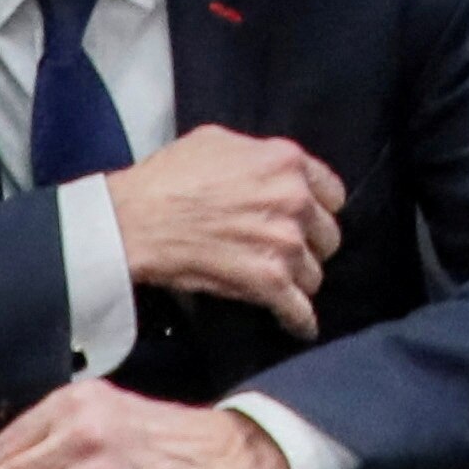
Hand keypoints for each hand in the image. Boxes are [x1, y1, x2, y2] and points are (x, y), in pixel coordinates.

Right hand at [101, 124, 343, 336]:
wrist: (136, 220)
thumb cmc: (167, 178)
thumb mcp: (218, 141)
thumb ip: (257, 154)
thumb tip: (267, 168)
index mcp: (287, 162)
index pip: (332, 193)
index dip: (318, 209)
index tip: (308, 220)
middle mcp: (296, 200)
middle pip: (327, 235)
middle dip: (310, 246)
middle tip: (285, 253)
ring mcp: (285, 243)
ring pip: (314, 273)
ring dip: (298, 281)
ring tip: (279, 285)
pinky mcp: (269, 281)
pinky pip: (299, 309)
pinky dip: (299, 321)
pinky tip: (299, 327)